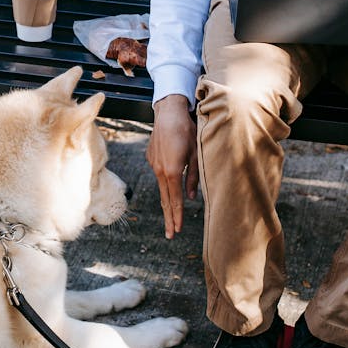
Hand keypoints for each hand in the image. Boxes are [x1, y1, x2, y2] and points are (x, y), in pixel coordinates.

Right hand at [146, 94, 197, 238]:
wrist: (169, 112)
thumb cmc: (187, 132)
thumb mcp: (196, 154)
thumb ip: (193, 177)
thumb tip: (191, 196)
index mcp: (172, 171)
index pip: (175, 200)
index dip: (177, 216)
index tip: (176, 230)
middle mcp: (160, 170)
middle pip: (165, 199)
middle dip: (169, 218)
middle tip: (170, 235)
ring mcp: (153, 164)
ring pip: (161, 187)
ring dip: (166, 202)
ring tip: (170, 216)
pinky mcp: (151, 157)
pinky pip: (159, 172)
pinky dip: (165, 181)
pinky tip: (170, 179)